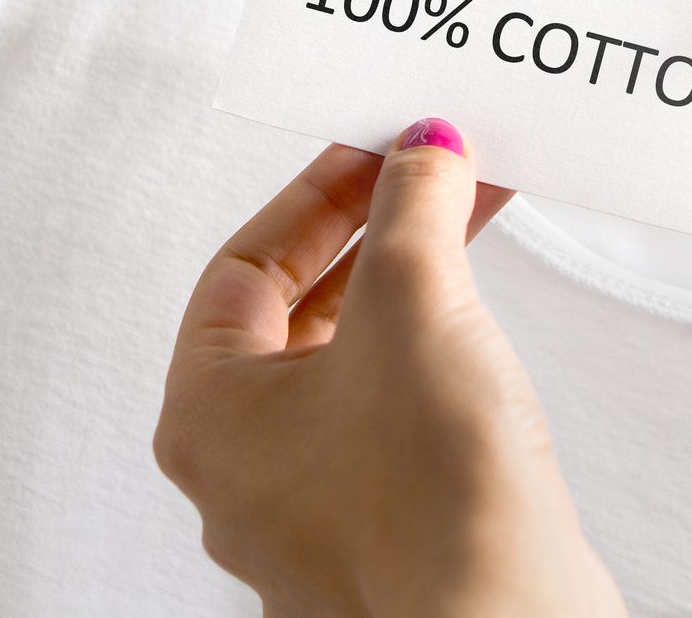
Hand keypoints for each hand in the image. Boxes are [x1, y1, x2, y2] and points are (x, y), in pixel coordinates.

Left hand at [155, 118, 624, 616]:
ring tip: (472, 233)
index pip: (244, 267)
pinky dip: (436, 359)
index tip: (378, 151)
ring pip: (355, 369)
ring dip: (414, 291)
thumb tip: (422, 153)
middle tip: (433, 179)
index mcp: (206, 418)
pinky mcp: (389, 540)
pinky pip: (397, 423)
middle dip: (377, 237)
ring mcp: (315, 518)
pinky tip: (486, 331)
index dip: (317, 195)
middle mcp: (245, 477)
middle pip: (301, 314)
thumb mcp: (416, 297)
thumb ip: (413, 205)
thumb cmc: (429, 492)